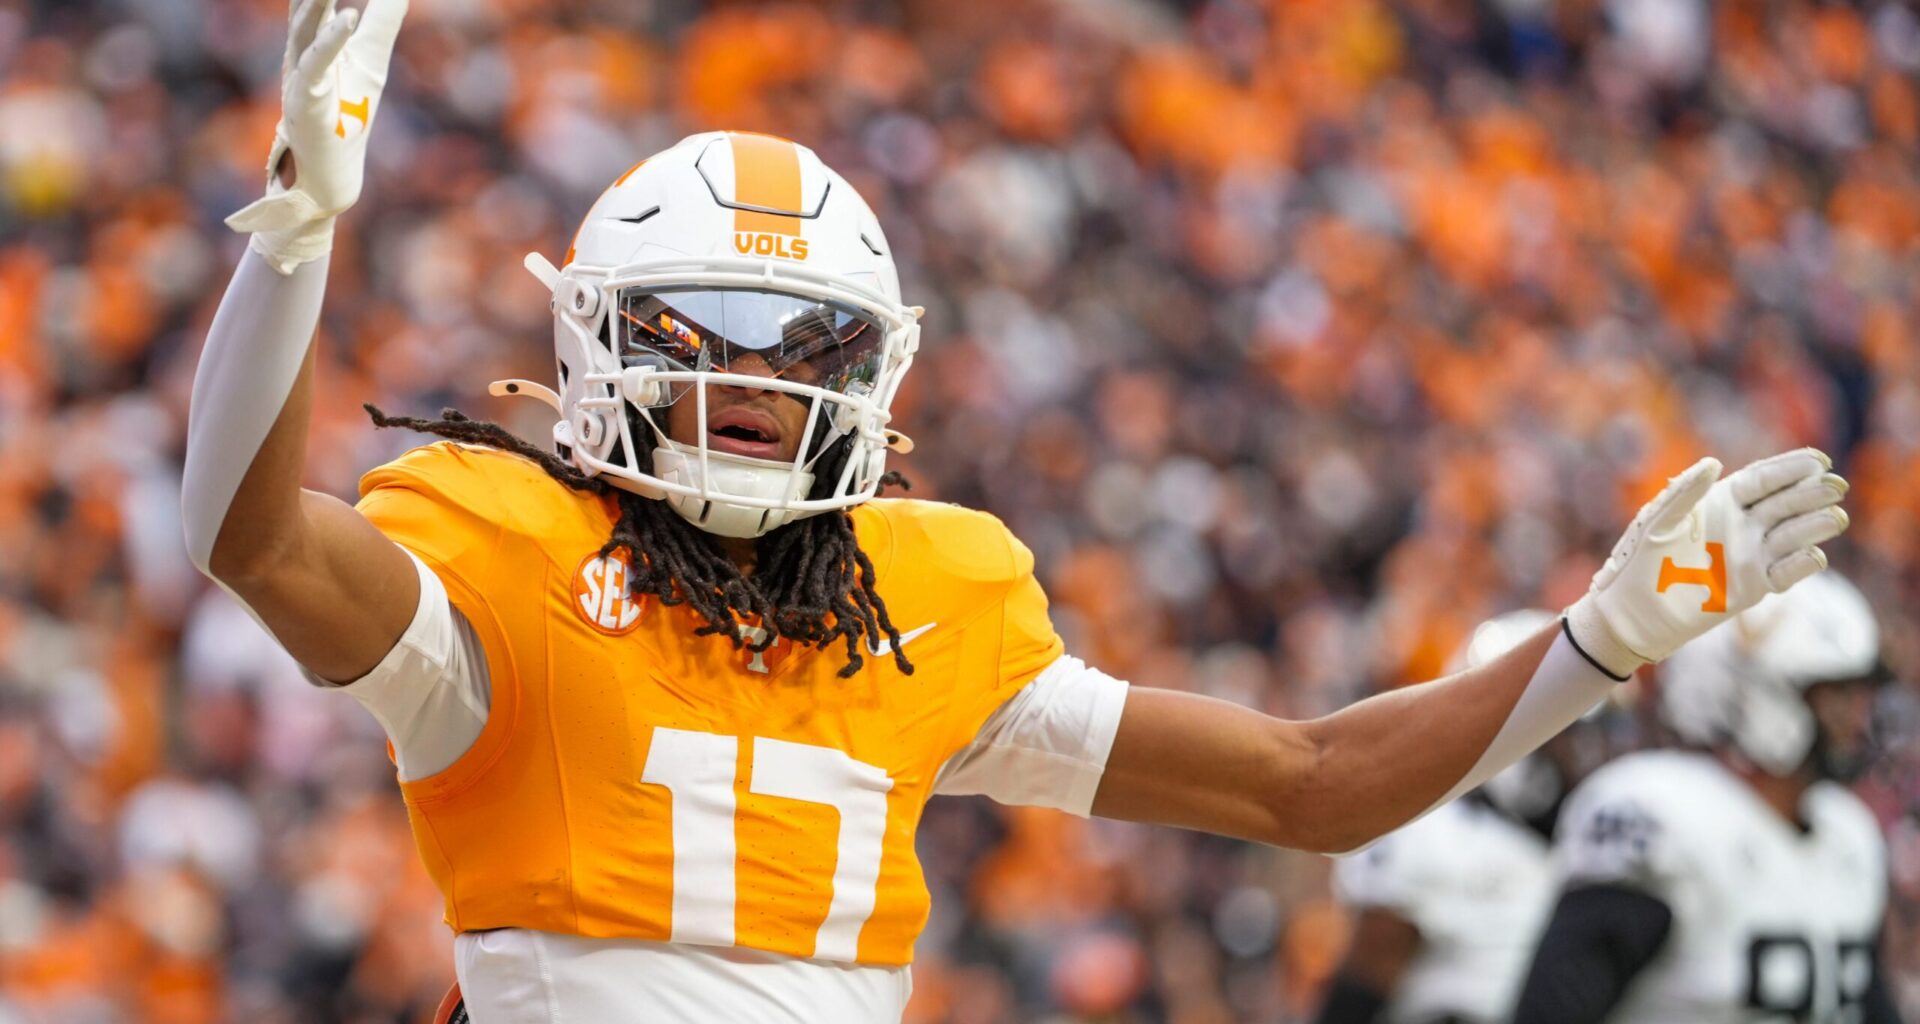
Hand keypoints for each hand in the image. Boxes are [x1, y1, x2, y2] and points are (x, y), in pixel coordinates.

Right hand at [226, 0, 407, 272]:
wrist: (330, 181)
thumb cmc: (348, 117)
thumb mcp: (370, 58)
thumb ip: (382, 18)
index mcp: (312, 40)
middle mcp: (300, 54)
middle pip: (306, 4)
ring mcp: (298, 78)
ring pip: (305, 27)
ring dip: (317, 0)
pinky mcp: (305, 105)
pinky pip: (315, 66)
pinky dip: (331, 41)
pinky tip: (348, 18)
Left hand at [1565, 448, 1849, 678]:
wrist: (1632, 612)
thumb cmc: (1638, 560)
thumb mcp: (1659, 521)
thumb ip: (1685, 493)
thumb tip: (1713, 462)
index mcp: (1720, 500)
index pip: (1763, 479)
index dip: (1790, 468)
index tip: (1819, 461)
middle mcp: (1742, 524)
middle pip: (1785, 504)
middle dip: (1811, 494)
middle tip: (1836, 487)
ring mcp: (1751, 554)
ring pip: (1792, 536)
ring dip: (1814, 526)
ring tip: (1834, 517)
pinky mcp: (1754, 586)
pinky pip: (1785, 573)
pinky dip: (1801, 565)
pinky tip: (1814, 556)